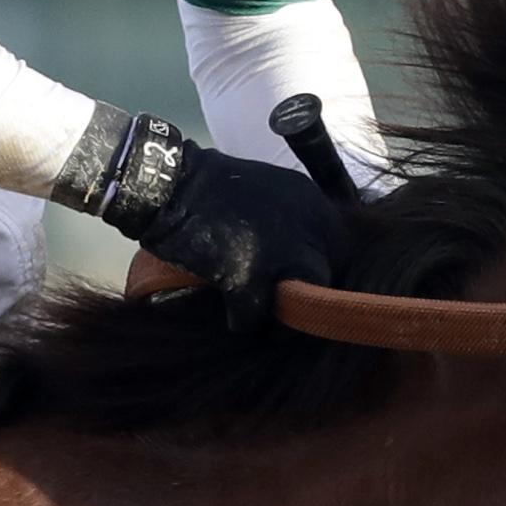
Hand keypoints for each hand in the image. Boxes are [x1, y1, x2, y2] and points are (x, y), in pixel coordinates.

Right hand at [84, 115, 345, 325]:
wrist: (167, 184)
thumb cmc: (213, 190)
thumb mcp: (269, 194)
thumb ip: (291, 223)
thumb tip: (300, 265)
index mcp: (311, 200)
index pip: (338, 246)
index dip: (319, 269)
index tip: (300, 281)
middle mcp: (305, 221)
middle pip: (326, 274)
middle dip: (307, 294)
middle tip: (284, 304)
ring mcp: (280, 248)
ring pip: (301, 297)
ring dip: (282, 314)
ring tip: (263, 319)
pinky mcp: (248, 272)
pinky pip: (255, 313)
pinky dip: (243, 321)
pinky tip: (233, 317)